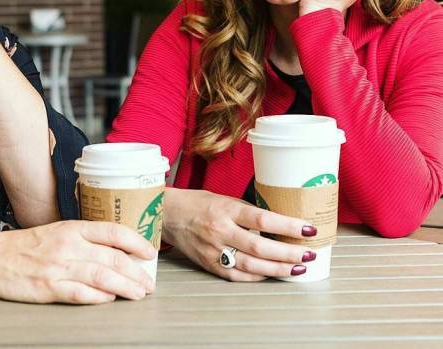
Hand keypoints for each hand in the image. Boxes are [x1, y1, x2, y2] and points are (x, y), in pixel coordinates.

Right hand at [0, 220, 156, 303]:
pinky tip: (110, 299)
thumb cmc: (27, 245)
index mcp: (72, 228)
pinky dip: (98, 297)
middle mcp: (69, 245)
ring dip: (124, 286)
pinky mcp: (49, 288)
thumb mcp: (58, 231)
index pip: (112, 231)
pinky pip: (80, 294)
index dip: (135, 241)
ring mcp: (59, 267)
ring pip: (101, 276)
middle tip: (149, 282)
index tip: (150, 252)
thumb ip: (84, 239)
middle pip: (112, 257)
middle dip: (136, 271)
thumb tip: (115, 249)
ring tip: (138, 293)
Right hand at [162, 188, 316, 280]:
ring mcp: (214, 250)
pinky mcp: (209, 265)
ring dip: (279, 269)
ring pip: (252, 265)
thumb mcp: (224, 199)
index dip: (287, 226)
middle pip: (260, 247)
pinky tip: (272, 273)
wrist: (167, 215)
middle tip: (308, 254)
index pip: (262, 219)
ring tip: (298, 268)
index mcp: (225, 210)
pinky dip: (258, 276)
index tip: (307, 228)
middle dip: (289, 253)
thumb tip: (277, 222)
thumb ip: (247, 211)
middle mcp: (220, 231)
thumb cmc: (197, 203)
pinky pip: (238, 275)